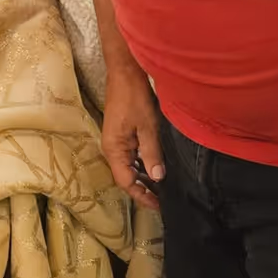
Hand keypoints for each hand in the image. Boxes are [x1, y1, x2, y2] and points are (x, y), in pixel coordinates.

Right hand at [101, 70, 165, 210]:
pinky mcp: (122, 134)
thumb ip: (152, 153)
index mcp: (114, 149)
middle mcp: (112, 148)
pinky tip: (157, 167)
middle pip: (126, 177)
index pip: (126, 182)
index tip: (159, 205)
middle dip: (144, 190)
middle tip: (165, 199)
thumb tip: (158, 178)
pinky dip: (143, 164)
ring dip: (144, 177)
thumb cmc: (134, 97)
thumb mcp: (147, 126)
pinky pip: (132, 156)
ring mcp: (116, 141)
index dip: (142, 196)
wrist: (125, 72)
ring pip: (130, 167)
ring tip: (164, 187)